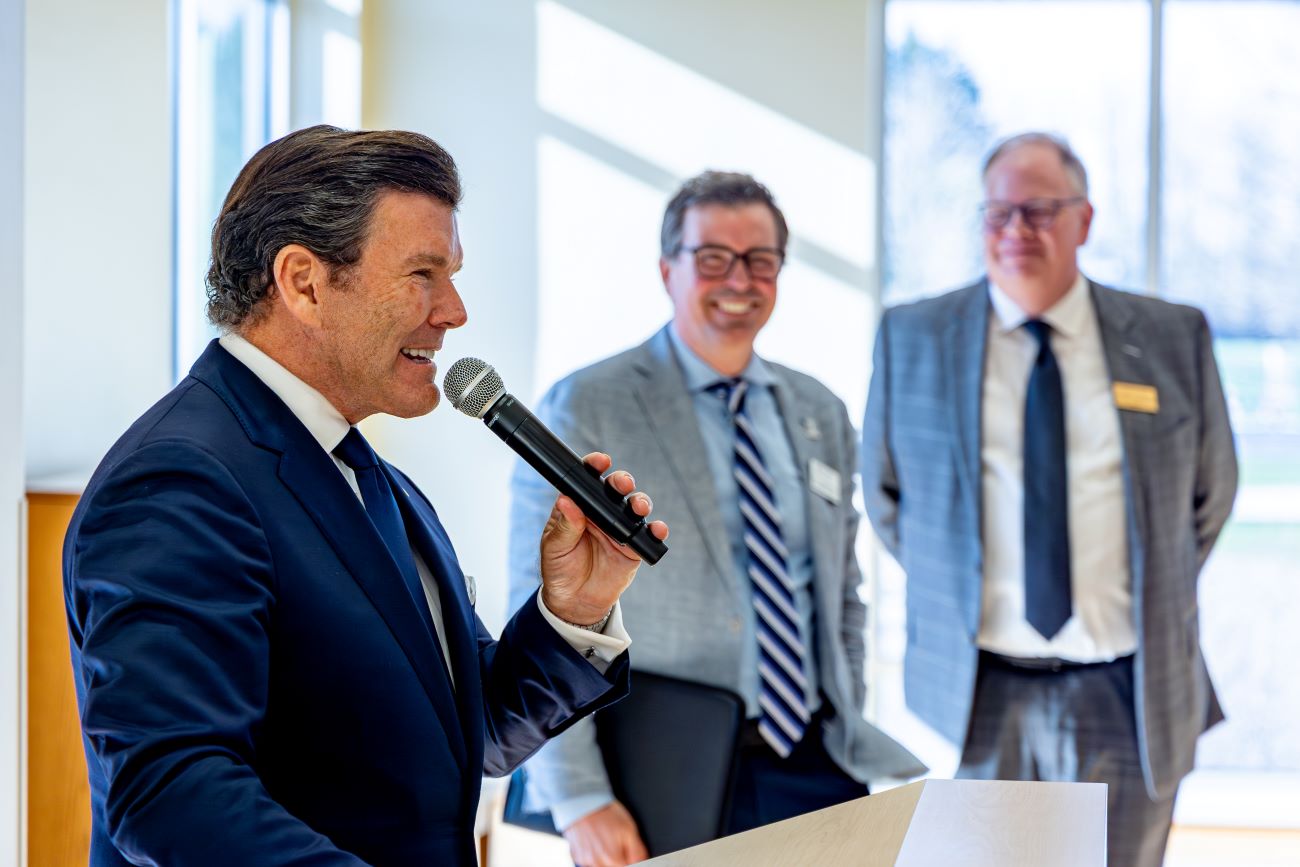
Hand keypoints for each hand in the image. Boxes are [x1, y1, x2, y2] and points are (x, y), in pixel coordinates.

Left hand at [539, 452, 667, 625]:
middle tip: (622, 484)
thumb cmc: (560, 570)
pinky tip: (657, 529)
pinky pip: (648, 535)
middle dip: (622, 481)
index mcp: (579, 506)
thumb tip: (565, 501)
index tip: (600, 461)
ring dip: (640, 502)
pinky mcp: (634, 547)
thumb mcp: (554, 548)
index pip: (587, 480)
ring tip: (638, 507)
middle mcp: (601, 512)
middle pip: (616, 489)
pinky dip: (656, 530)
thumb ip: (564, 526)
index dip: (595, 466)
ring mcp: (620, 528)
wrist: (575, 602)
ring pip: (635, 507)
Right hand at [563, 800, 648, 866]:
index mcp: (613, 859)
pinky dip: (594, 855)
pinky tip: (595, 842)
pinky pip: (589, 861)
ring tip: (605, 841)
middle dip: (618, 859)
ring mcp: (584, 860)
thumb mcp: (629, 828)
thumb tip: (643, 862)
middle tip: (616, 843)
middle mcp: (597, 863)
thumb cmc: (606, 813)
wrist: (582, 801)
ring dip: (606, 859)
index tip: (628, 851)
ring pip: (601, 866)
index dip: (630, 860)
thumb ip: (637, 851)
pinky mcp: (576, 855)